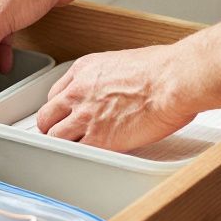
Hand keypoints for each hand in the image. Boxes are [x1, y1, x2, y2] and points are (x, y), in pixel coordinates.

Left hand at [35, 46, 198, 150]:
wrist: (172, 81)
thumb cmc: (162, 69)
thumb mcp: (124, 61)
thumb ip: (111, 77)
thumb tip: (117, 86)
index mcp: (85, 69)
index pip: (56, 93)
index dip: (60, 107)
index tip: (64, 114)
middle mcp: (79, 92)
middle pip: (48, 115)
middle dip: (52, 126)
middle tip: (59, 134)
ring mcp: (85, 117)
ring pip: (55, 137)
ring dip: (62, 144)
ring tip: (71, 149)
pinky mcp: (98, 139)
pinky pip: (76, 152)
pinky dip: (79, 157)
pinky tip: (86, 159)